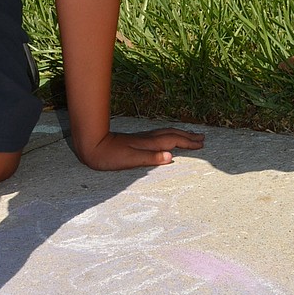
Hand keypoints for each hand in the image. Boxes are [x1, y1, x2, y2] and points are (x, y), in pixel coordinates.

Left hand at [76, 126, 204, 171]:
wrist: (91, 145)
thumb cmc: (108, 156)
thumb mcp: (129, 161)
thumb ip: (150, 158)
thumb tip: (171, 156)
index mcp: (148, 144)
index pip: (173, 141)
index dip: (188, 142)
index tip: (201, 144)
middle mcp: (147, 139)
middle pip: (172, 134)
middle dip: (187, 136)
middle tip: (202, 137)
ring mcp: (141, 138)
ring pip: (165, 133)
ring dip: (179, 133)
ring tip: (190, 135)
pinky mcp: (136, 140)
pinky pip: (159, 135)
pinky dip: (169, 135)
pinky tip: (167, 138)